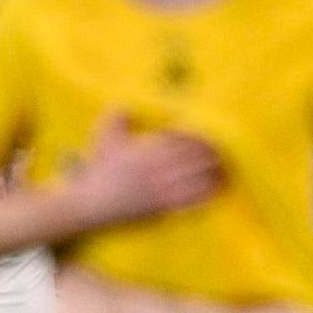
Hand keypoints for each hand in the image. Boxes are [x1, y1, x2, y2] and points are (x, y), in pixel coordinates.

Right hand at [70, 117, 222, 226]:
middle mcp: (157, 171)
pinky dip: (205, 195)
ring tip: (223, 169)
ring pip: (197, 181)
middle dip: (211, 154)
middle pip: (195, 159)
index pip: (182, 140)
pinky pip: (189, 202)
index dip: (199, 136)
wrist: (89, 203)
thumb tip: (127, 103)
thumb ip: (117, 116)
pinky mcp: (161, 209)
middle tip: (222, 150)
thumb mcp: (104, 137)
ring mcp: (160, 191)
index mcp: (147, 151)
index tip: (208, 134)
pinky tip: (214, 190)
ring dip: (213, 174)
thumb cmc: (98, 170)